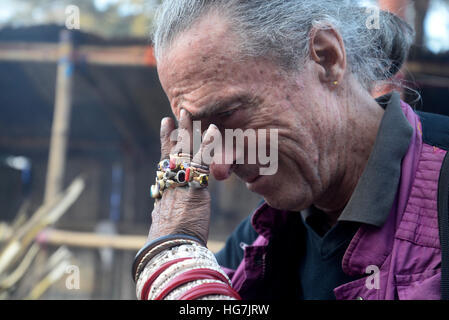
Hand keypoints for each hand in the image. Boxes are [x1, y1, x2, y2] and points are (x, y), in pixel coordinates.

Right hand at [147, 109, 215, 245]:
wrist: (171, 246)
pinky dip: (208, 144)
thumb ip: (161, 212)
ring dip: (186, 130)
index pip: (163, 162)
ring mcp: (180, 181)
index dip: (164, 146)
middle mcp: (169, 181)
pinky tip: (212, 129)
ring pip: (183, 150)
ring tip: (188, 112)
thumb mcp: (162, 222)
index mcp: (163, 189)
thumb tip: (156, 213)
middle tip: (172, 116)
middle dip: (172, 133)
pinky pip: (203, 159)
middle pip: (170, 151)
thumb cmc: (169, 240)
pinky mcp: (194, 184)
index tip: (163, 132)